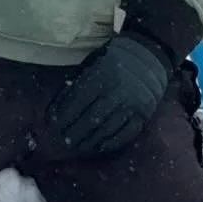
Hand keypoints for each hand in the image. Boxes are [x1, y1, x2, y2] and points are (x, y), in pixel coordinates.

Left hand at [44, 33, 170, 158]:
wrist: (149, 55)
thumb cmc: (113, 58)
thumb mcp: (92, 63)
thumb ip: (76, 83)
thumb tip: (56, 107)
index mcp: (101, 76)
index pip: (77, 101)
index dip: (64, 115)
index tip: (53, 124)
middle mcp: (116, 92)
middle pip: (91, 119)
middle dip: (75, 132)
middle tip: (65, 140)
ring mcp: (132, 105)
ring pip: (107, 129)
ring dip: (91, 140)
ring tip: (79, 146)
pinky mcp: (144, 114)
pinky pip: (127, 133)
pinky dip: (112, 142)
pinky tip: (100, 146)